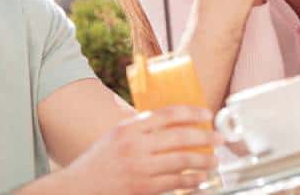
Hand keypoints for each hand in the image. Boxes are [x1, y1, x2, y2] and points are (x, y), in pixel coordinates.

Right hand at [62, 106, 219, 194]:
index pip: (166, 114)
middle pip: (179, 136)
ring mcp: (140, 168)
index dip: (191, 113)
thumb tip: (168, 122)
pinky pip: (175, 183)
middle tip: (220, 139)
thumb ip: (138, 128)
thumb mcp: (115, 136)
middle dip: (205, 137)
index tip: (207, 115)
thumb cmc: (98, 161)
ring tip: (214, 161)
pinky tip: (200, 179)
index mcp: (129, 128)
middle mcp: (135, 145)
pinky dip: (191, 181)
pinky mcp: (143, 188)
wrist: (79, 187)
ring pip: (181, 161)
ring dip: (203, 160)